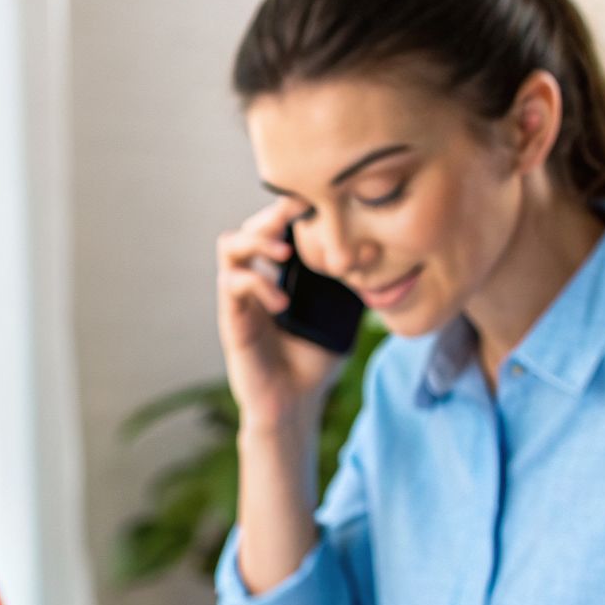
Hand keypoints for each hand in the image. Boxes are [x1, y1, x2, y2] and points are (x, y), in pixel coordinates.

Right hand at [215, 200, 348, 432]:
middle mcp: (254, 279)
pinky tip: (281, 302)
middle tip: (299, 213)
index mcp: (276, 274)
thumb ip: (347, 284)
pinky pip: (232, 285)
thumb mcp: (339, 314)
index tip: (317, 200)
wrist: (293, 404)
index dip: (289, 210)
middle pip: (249, 226)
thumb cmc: (314, 361)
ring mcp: (239, 299)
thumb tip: (375, 250)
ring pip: (229, 246)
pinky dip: (257, 285)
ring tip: (285, 253)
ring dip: (256, 241)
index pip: (275, 227)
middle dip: (272, 214)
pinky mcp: (232, 320)